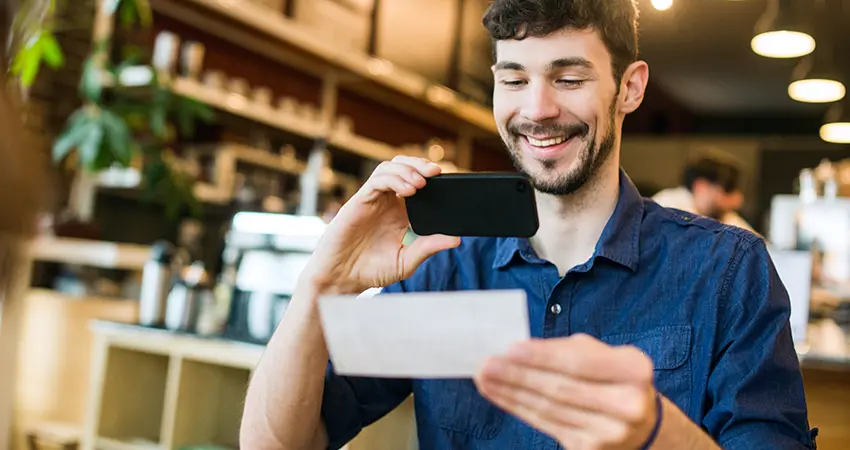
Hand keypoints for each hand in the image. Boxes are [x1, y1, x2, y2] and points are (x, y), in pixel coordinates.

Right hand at [300, 155, 460, 294]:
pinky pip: (377, 180)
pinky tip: (409, 190)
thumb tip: (456, 239)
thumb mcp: (407, 260)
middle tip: (438, 172)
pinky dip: (394, 179)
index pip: (416, 182)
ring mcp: (372, 200)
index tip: (448, 180)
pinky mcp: (359, 201)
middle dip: (420, 165)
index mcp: (399, 212)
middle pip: (403, 167)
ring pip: (389, 168)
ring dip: (408, 170)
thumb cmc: (371, 270)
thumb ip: (429, 247)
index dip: (430, 177)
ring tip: (422, 183)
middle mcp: (386, 202)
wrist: (342, 279)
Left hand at [475, 334, 657, 449]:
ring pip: (549, 409)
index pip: (578, 363)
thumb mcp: (600, 354)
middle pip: (560, 389)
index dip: (541, 357)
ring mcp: (610, 432)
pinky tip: (500, 395)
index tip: (509, 349)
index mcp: (634, 370)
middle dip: (517, 376)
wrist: (641, 423)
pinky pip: (546, 424)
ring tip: (485, 378)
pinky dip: (518, 408)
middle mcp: (628, 404)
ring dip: (511, 392)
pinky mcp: (590, 448)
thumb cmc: (612, 377)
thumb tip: (518, 350)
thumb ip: (564, 350)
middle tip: (487, 364)